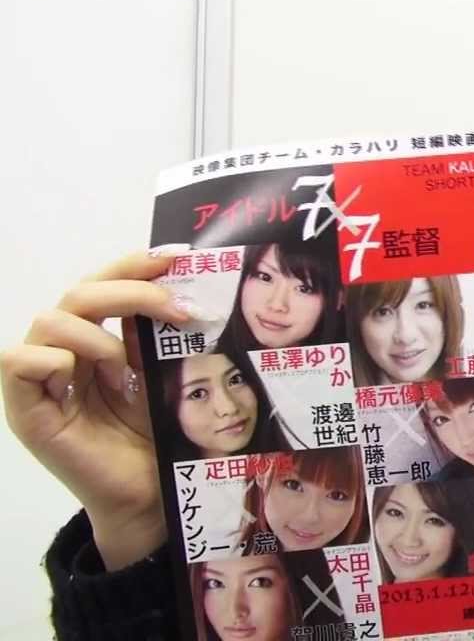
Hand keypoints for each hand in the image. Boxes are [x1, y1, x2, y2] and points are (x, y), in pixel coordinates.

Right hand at [1, 250, 192, 568]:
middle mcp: (64, 351)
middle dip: (130, 290)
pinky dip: (54, 362)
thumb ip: (158, 336)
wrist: (150, 494)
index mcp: (96, 338)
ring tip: (126, 372)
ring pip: (50, 320)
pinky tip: (82, 381)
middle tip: (178, 307)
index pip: (103, 284)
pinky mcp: (26, 409)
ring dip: (97, 337)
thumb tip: (179, 287)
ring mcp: (42, 380)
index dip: (133, 264)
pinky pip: (18, 361)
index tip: (175, 257)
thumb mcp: (163, 375)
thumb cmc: (156, 437)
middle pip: (79, 293)